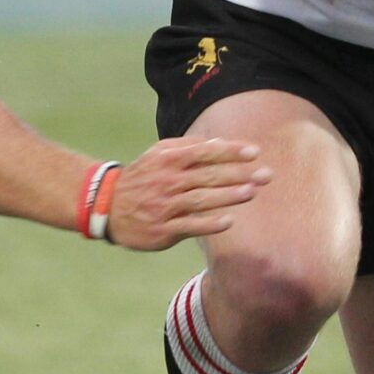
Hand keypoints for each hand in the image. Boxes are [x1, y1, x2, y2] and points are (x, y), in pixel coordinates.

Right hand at [105, 138, 270, 250]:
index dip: (230, 152)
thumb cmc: (143, 177)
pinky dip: (209, 224)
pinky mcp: (163, 229)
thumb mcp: (158, 154)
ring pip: (201, 200)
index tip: (254, 152)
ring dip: (228, 196)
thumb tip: (221, 143)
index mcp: (168, 160)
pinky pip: (190, 226)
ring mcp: (165, 206)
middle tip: (266, 175)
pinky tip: (229, 221)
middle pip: (208, 176)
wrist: (107, 206)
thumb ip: (188, 147)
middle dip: (239, 174)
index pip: (205, 152)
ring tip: (252, 192)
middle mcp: (168, 181)